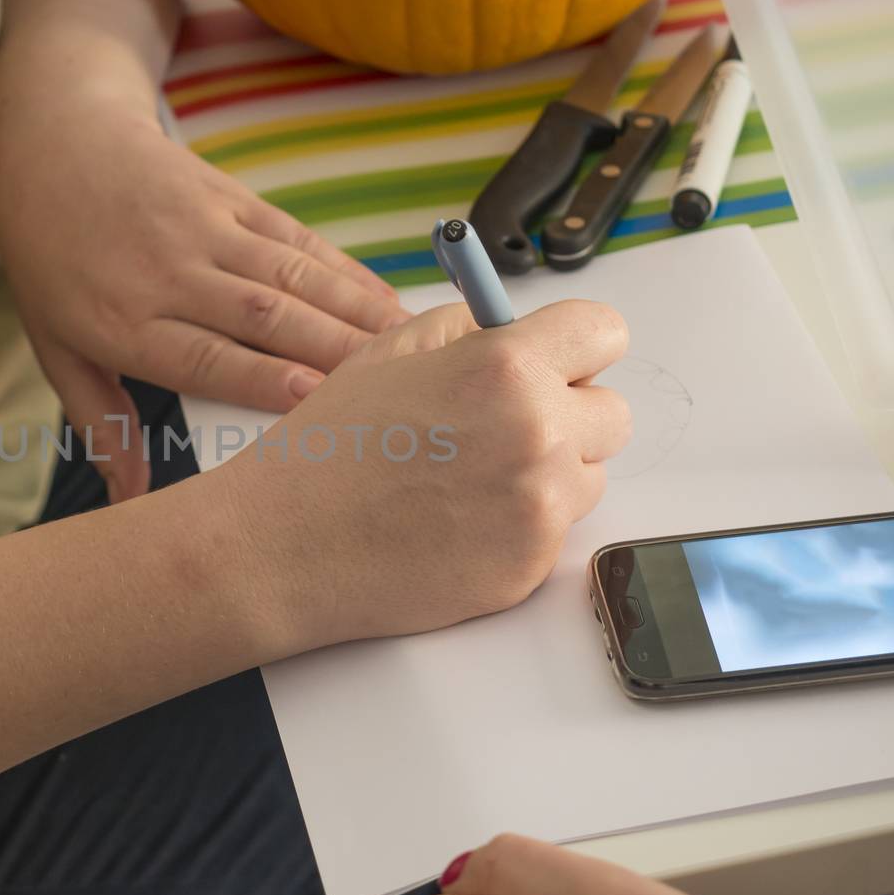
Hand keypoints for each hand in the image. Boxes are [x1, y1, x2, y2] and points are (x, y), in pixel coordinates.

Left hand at [0, 105, 409, 501]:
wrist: (55, 145)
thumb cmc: (54, 262)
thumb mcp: (56, 347)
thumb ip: (101, 423)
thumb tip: (130, 502)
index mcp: (121, 319)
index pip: (204, 355)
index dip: (264, 379)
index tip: (320, 403)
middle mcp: (167, 272)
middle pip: (261, 317)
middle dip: (333, 353)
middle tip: (395, 390)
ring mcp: (202, 228)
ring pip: (291, 275)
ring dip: (354, 312)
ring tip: (410, 349)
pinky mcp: (231, 196)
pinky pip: (297, 238)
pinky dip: (345, 270)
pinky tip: (383, 299)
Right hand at [217, 299, 631, 651]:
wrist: (281, 547)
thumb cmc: (326, 450)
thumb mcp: (387, 353)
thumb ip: (466, 328)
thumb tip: (513, 327)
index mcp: (506, 368)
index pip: (605, 332)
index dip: (577, 346)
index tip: (555, 360)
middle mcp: (538, 435)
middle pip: (612, 413)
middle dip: (568, 414)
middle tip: (500, 427)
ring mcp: (540, 509)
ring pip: (588, 478)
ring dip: (548, 475)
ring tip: (466, 482)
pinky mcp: (530, 568)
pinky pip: (554, 534)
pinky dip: (517, 527)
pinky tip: (455, 524)